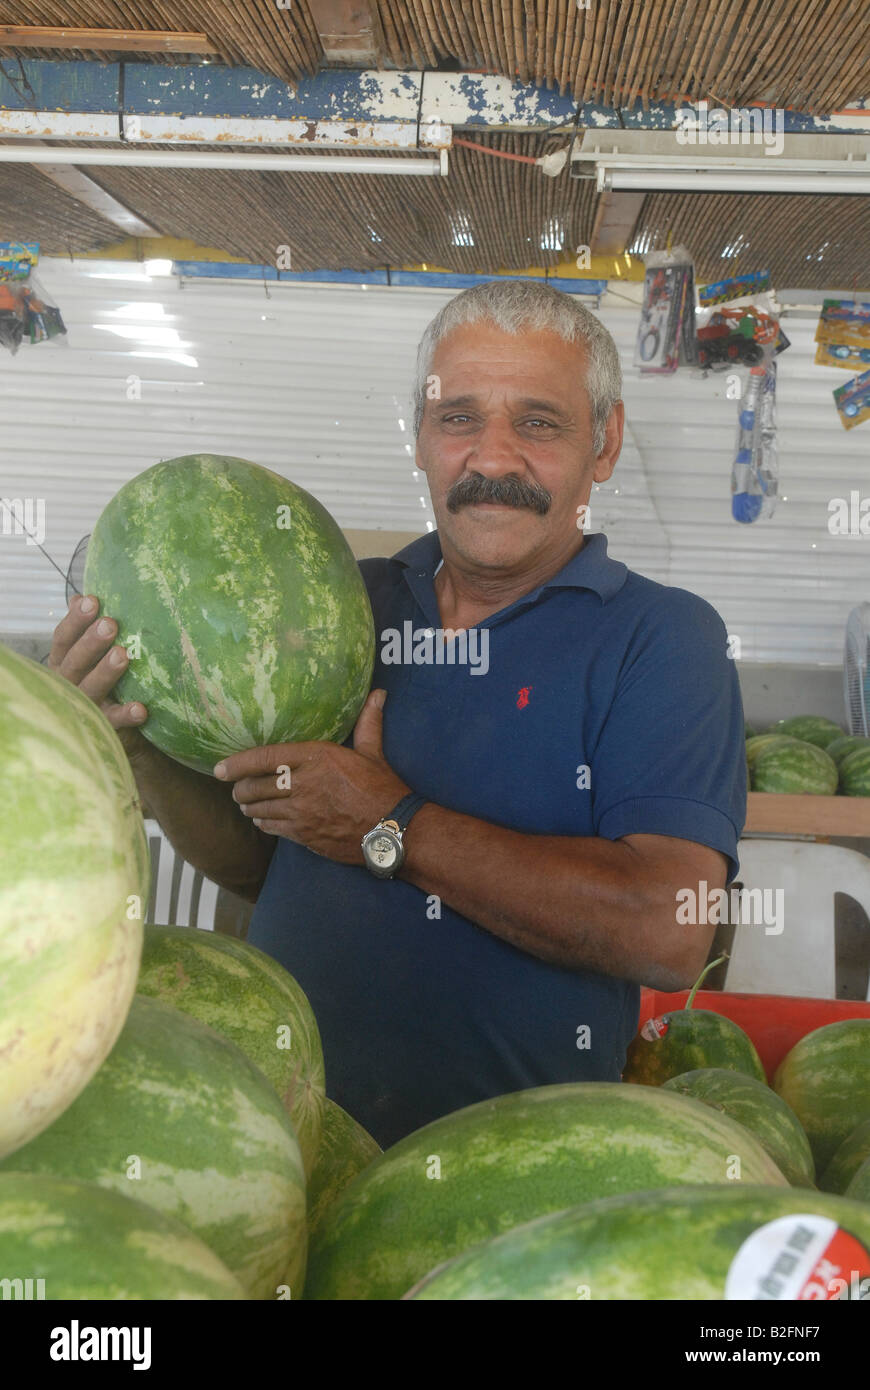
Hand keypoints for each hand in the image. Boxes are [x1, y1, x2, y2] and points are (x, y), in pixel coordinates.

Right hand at [47, 594, 148, 756]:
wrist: (111, 726)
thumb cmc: (98, 680)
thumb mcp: (89, 654)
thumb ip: (85, 629)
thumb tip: (80, 598)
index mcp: (63, 662)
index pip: (64, 638)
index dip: (76, 620)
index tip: (92, 601)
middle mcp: (69, 683)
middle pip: (75, 662)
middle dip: (91, 643)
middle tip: (110, 625)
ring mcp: (86, 706)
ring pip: (91, 689)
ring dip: (106, 672)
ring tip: (122, 655)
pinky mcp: (104, 727)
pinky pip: (114, 721)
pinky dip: (126, 715)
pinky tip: (141, 708)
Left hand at [214, 689, 409, 863]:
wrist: (392, 829)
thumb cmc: (382, 788)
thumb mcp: (373, 752)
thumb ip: (367, 723)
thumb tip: (378, 694)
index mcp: (316, 757)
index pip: (265, 758)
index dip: (237, 763)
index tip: (219, 768)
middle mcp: (303, 784)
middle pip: (255, 787)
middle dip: (240, 788)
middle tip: (236, 787)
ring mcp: (301, 812)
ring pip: (260, 809)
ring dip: (249, 807)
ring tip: (246, 804)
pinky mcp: (304, 834)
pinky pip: (272, 828)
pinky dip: (263, 823)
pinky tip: (262, 821)